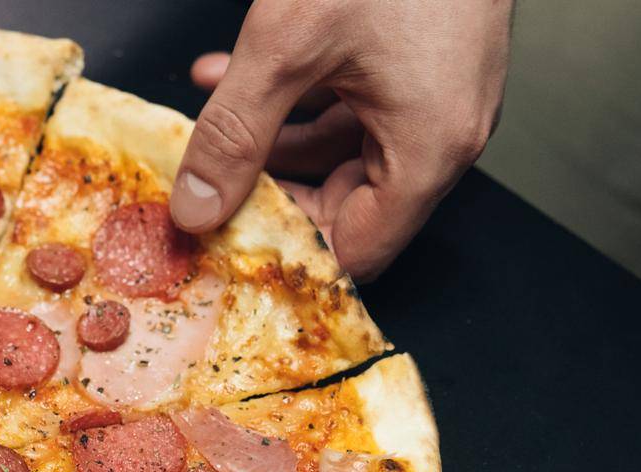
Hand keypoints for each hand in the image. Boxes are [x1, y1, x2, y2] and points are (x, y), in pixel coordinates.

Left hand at [171, 0, 512, 279]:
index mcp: (429, 149)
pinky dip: (292, 98)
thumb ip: (235, 134)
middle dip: (266, 195)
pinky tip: (230, 75)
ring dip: (266, 140)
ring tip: (203, 119)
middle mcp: (444, 134)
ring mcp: (434, 98)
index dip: (288, 255)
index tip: (224, 245)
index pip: (357, 251)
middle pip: (345, 207)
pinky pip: (351, 105)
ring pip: (338, 152)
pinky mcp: (419, 63)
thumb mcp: (289, 46)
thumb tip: (196, 209)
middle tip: (202, 188)